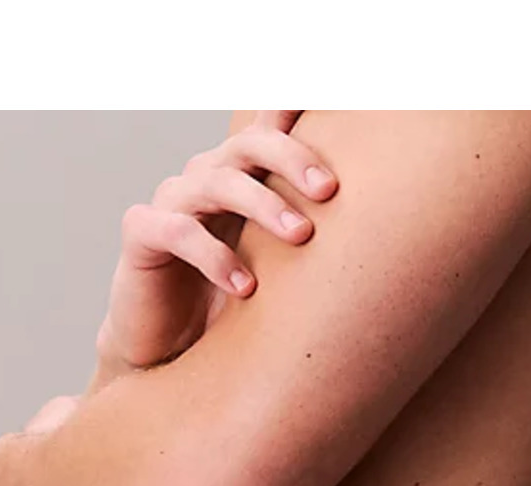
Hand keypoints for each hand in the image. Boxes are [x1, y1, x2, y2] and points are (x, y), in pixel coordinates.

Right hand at [93, 111, 338, 376]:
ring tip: (301, 237)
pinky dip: (215, 256)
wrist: (170, 352)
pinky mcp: (143, 233)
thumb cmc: (234, 309)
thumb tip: (387, 230)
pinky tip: (245, 287)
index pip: (270, 128)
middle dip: (293, 160)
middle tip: (330, 191)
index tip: (334, 88)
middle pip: (250, 145)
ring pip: (217, 181)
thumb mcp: (281, 271)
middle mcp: (207, 176)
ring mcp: (173, 199)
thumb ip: (314, 236)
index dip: (294, 101)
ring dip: (263, 206)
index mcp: (242, 176)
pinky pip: (180, 231)